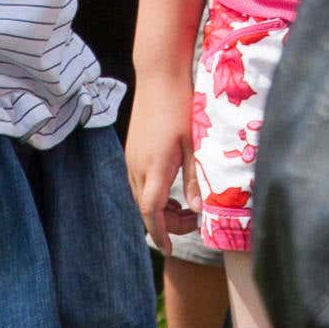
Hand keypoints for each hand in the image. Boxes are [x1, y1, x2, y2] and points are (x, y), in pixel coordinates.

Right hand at [122, 78, 194, 239]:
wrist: (159, 77)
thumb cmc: (181, 107)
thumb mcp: (194, 144)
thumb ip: (195, 180)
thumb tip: (197, 211)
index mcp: (155, 167)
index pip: (151, 212)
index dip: (160, 234)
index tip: (170, 250)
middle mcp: (137, 166)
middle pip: (146, 209)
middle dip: (167, 224)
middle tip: (194, 223)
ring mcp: (131, 159)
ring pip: (140, 197)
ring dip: (160, 210)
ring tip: (186, 209)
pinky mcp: (131, 152)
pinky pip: (138, 184)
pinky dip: (153, 196)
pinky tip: (171, 192)